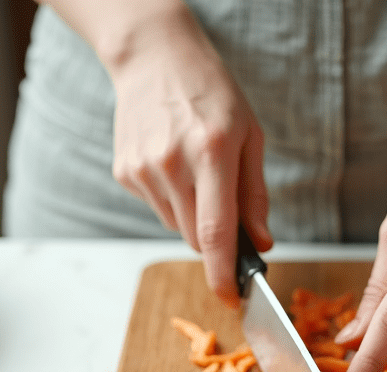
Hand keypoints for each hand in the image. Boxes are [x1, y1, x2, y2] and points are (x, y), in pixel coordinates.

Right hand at [103, 7, 271, 305]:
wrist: (153, 57)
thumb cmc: (211, 93)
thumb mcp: (249, 135)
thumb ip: (254, 194)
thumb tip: (262, 244)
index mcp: (210, 153)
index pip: (215, 232)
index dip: (223, 274)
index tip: (232, 299)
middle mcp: (171, 164)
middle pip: (195, 238)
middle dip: (215, 240)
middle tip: (226, 208)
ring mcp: (142, 169)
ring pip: (176, 226)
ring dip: (193, 215)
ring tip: (196, 170)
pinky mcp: (124, 172)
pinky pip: (157, 207)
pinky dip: (172, 198)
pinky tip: (173, 162)